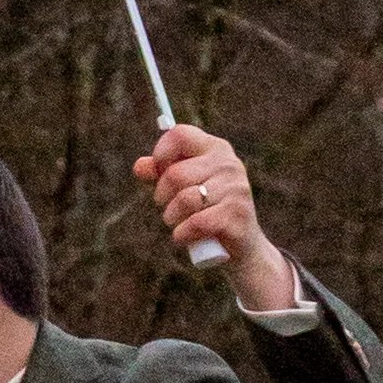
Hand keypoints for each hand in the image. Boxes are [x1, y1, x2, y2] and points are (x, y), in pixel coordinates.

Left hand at [134, 122, 295, 315]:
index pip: (180, 135)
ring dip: (171, 218)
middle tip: (168, 208)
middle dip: (162, 197)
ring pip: (185, 199)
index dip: (161, 153)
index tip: (158, 173)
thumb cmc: (208, 212)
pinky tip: (185, 237)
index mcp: (216, 149)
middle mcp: (229, 164)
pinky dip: (183, 234)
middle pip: (175, 174)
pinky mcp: (236, 214)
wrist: (242, 248)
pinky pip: (197, 222)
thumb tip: (139, 166)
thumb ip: (161, 174)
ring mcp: (236, 188)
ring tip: (177, 223)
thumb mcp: (185, 188)